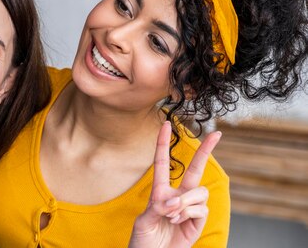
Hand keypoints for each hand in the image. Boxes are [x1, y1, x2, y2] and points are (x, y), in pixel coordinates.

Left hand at [128, 121, 221, 247]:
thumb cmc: (143, 241)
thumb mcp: (144, 221)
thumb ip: (158, 208)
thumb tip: (176, 200)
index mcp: (159, 191)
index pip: (163, 162)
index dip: (164, 143)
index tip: (166, 124)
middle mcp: (177, 196)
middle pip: (196, 169)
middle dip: (206, 151)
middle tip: (217, 134)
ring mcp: (190, 208)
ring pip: (199, 192)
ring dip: (185, 202)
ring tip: (172, 215)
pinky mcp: (199, 221)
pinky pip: (201, 208)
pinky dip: (189, 213)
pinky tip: (178, 222)